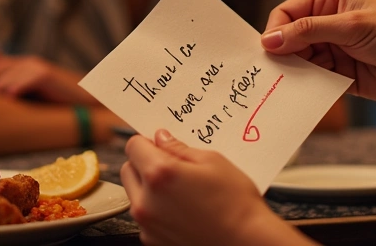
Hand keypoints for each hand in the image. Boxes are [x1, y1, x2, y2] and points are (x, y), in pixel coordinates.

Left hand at [0, 37, 97, 104]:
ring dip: (1, 95)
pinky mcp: (43, 74)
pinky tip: (13, 97)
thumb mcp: (35, 95)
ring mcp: (34, 66)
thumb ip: (15, 91)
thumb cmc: (61, 102)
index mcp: (22, 67)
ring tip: (13, 103)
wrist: (89, 102)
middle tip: (2, 101)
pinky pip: (16, 83)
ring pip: (1, 81)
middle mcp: (26, 63)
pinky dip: (12, 91)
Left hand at [121, 130, 307, 245]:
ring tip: (180, 192)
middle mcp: (146, 201)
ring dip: (148, 188)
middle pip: (128, 170)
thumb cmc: (236, 202)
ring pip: (135, 194)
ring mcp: (147, 224)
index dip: (149, 142)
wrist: (247, 242)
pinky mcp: (152, 241)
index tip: (162, 145)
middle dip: (144, 164)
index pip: (133, 146)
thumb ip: (179, 148)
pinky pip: (145, 217)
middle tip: (172, 167)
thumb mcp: (213, 161)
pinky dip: (157, 211)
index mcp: (159, 174)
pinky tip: (182, 211)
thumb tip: (161, 139)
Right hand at [261, 0, 375, 101]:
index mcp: (329, 0)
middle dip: (281, 54)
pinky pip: (314, 80)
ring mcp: (333, 50)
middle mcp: (327, 23)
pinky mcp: (340, 75)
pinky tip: (301, 95)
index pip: (287, 12)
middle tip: (270, 73)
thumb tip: (270, 40)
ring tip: (285, 86)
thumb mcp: (352, 27)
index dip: (275, 30)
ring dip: (293, 73)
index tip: (269, 51)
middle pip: (289, 38)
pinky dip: (306, 87)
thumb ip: (310, 32)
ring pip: (299, 61)